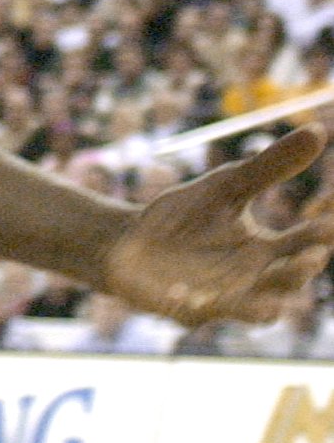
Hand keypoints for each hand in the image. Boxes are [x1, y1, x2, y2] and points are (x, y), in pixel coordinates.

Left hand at [100, 125, 333, 325]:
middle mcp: (255, 279)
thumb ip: (268, 167)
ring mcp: (225, 299)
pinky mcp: (189, 311)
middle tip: (314, 254)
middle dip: (302, 269)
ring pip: (257, 310)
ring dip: (266, 306)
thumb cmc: (183, 218)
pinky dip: (202, 306)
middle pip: (290, 280)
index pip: (309, 241)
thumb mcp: (225, 187)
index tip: (328, 217)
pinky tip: (195, 294)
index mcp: (269, 249)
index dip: (322, 231)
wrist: (127, 243)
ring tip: (275, 301)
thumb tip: (317, 129)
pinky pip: (201, 313)